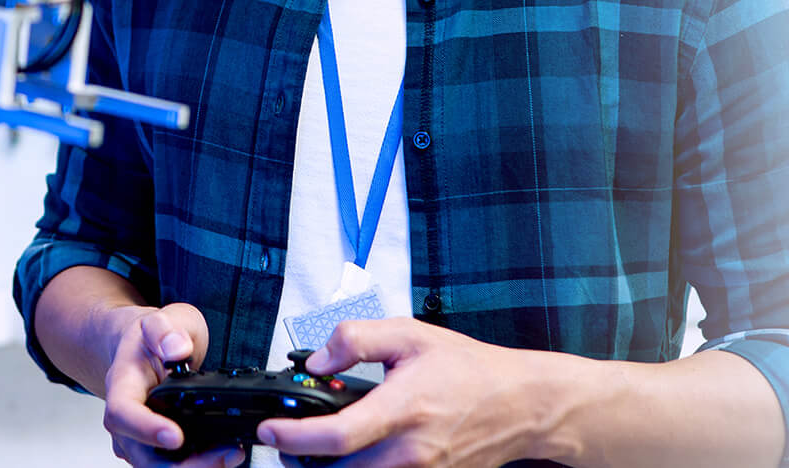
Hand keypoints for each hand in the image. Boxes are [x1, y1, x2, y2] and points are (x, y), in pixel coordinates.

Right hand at [101, 302, 244, 467]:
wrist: (144, 346)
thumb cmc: (151, 335)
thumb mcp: (161, 318)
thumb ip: (166, 330)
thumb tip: (177, 349)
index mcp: (122, 383)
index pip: (123, 413)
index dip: (146, 429)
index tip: (176, 436)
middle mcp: (126, 417)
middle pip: (142, 454)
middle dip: (181, 464)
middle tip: (221, 454)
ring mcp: (138, 435)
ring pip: (157, 466)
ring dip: (194, 467)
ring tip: (230, 455)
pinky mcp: (155, 446)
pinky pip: (172, 463)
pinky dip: (198, 463)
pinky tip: (223, 455)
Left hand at [256, 318, 576, 467]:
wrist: (518, 404)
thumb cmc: (468, 369)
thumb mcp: (411, 334)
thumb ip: (358, 339)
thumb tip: (317, 360)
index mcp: (403, 409)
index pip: (336, 437)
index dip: (294, 439)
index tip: (269, 431)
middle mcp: (410, 453)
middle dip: (302, 462)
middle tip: (286, 442)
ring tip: (318, 446)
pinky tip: (355, 452)